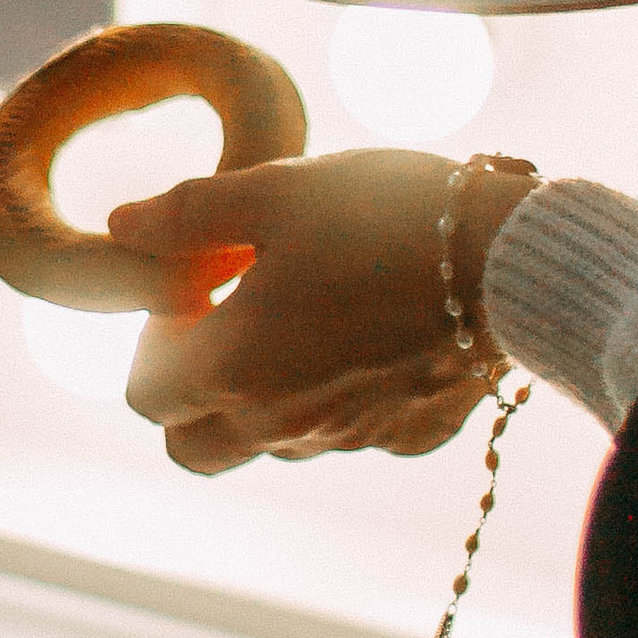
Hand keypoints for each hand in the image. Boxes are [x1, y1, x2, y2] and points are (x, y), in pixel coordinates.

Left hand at [108, 148, 531, 473]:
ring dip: (258, 398)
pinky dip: (338, 400)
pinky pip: (347, 436)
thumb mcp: (278, 190)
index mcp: (233, 366)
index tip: (199, 288)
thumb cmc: (390, 215)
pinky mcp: (407, 435)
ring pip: (266, 445)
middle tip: (228, 319)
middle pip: (190, 447)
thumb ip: (189, 214)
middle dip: (188, 394)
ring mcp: (347, 437)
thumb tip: (121, 224)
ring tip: (302, 317)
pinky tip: (369, 337)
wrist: (516, 261)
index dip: (153, 341)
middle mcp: (280, 422)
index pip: (143, 394)